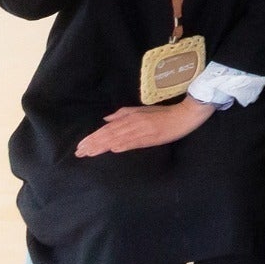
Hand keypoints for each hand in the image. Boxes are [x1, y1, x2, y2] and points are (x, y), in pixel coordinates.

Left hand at [74, 99, 213, 156]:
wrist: (185, 115)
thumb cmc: (164, 113)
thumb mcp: (142, 110)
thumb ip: (123, 114)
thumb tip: (105, 119)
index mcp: (131, 117)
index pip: (107, 128)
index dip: (93, 137)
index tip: (81, 145)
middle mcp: (134, 123)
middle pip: (109, 134)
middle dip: (93, 143)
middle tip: (79, 152)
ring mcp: (143, 131)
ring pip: (119, 138)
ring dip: (103, 146)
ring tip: (89, 153)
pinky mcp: (153, 137)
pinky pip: (136, 141)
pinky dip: (124, 145)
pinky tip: (113, 149)